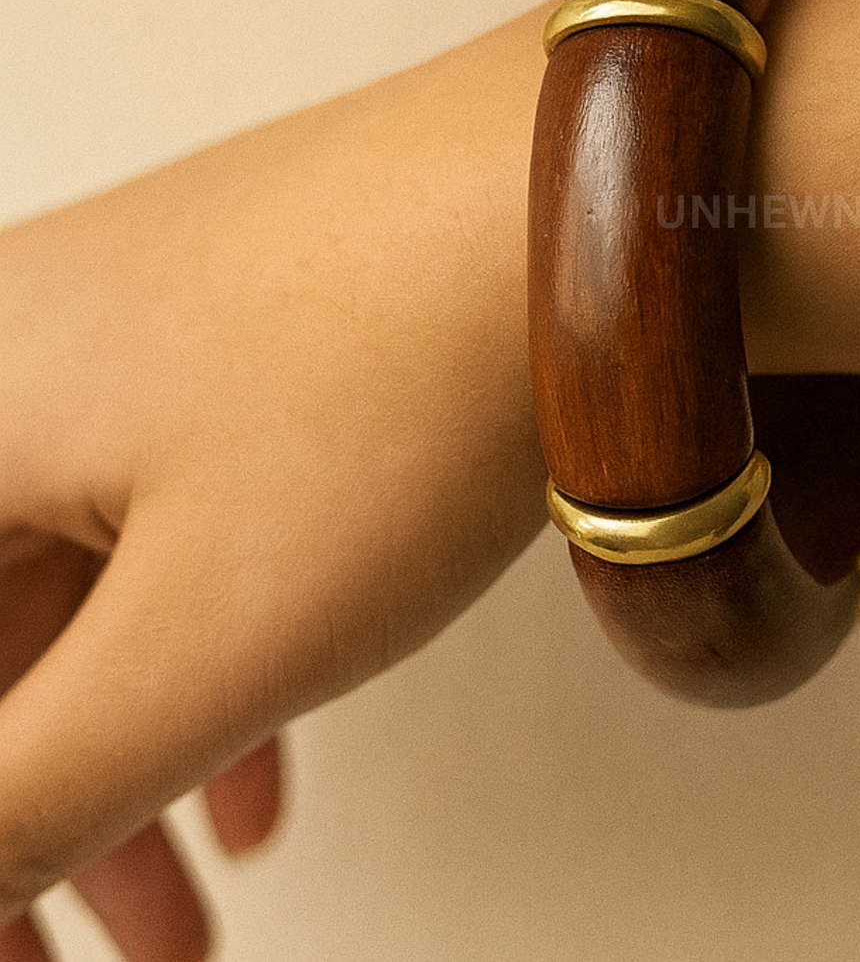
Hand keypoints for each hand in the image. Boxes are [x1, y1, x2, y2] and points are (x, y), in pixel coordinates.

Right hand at [0, 10, 550, 952]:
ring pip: (90, 585)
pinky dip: (205, 648)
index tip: (35, 951)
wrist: (580, 197)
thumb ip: (22, 793)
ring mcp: (143, 320)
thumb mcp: (195, 642)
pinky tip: (263, 756)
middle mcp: (25, 348)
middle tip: (131, 946)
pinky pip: (182, 515)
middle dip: (45, 819)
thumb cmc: (402, 385)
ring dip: (132, 749)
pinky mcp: (251, 319)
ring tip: (201, 894)